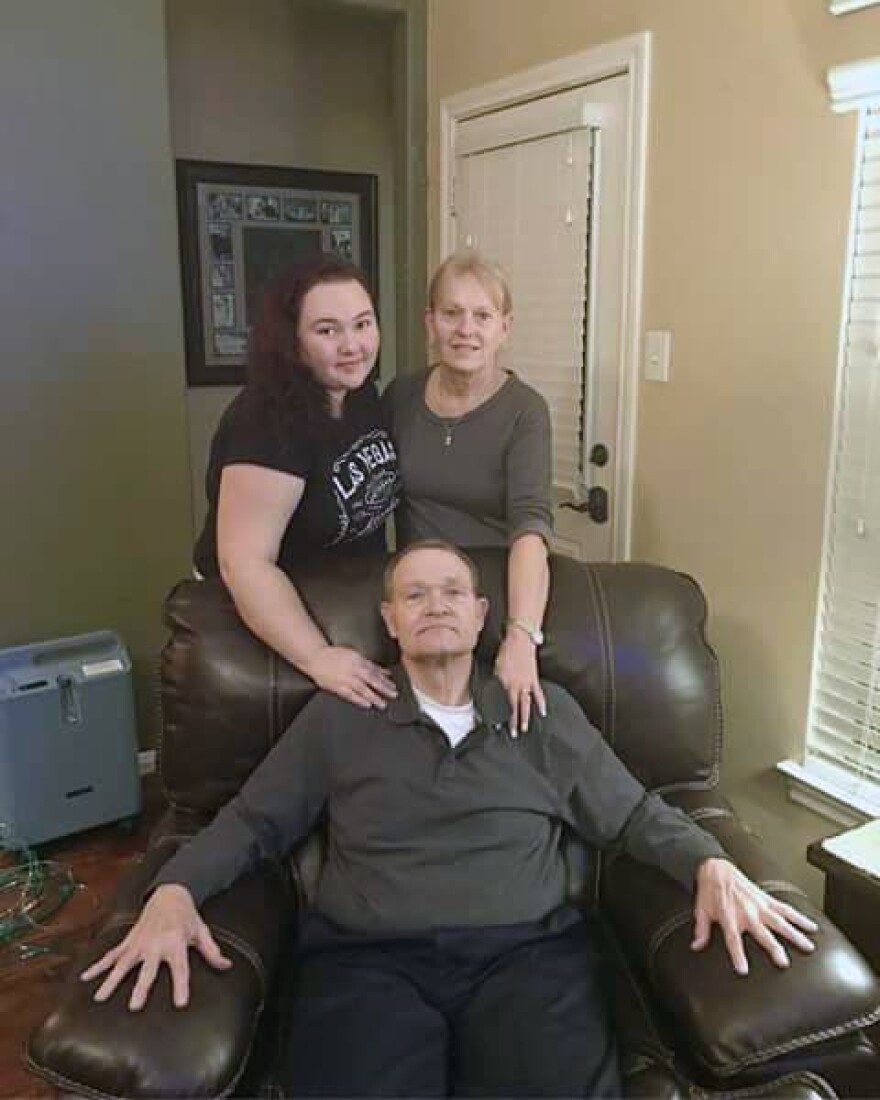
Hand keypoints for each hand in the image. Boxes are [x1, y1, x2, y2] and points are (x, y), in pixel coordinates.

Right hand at [80, 883, 231, 1009]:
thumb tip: (227, 966)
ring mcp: (139, 942)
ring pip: (123, 964)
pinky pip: (112, 954)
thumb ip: (212, 951)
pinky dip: (98, 965)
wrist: (170, 892)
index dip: (181, 985)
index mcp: (176, 943)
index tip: (179, 1003)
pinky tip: (86, 977)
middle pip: (148, 970)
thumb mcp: (202, 931)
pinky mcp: (129, 940)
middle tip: (134, 1007)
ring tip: (100, 998)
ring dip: (111, 980)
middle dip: (141, 988)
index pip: (180, 968)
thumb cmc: (187, 915)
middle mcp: (156, 944)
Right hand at [304, 645, 396, 708]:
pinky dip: (359, 700)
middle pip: (371, 680)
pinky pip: (349, 694)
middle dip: (383, 688)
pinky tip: (367, 704)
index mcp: (358, 660)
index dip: (385, 679)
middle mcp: (352, 669)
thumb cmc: (335, 656)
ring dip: (373, 696)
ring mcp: (344, 678)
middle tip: (393, 695)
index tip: (393, 686)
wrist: (315, 658)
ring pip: (362, 688)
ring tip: (382, 704)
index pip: (375, 671)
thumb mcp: (355, 656)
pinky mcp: (336, 686)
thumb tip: (385, 672)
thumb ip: (370, 665)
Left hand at [495, 629, 545, 734]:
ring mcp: (526, 683)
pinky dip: (541, 703)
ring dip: (525, 717)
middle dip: (513, 721)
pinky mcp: (534, 680)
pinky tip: (543, 712)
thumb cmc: (506, 651)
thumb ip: (496, 681)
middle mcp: (515, 685)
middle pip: (514, 706)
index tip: (497, 724)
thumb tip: (495, 691)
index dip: (499, 714)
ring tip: (524, 729)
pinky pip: (538, 694)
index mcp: (504, 682)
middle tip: (513, 733)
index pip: (501, 702)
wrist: (520, 641)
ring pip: (526, 704)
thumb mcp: (496, 667)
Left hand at [692, 858, 818, 974]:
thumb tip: (696, 946)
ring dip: (794, 934)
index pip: (733, 940)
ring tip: (808, 946)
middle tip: (784, 962)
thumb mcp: (701, 910)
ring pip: (780, 921)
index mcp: (729, 917)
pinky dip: (799, 917)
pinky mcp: (766, 899)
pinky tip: (811, 925)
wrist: (717, 868)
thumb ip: (702, 930)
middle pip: (762, 933)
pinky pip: (785, 908)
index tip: (743, 970)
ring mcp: (759, 905)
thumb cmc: (710, 890)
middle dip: (773, 948)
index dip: (738, 955)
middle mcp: (747, 912)